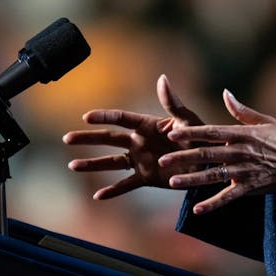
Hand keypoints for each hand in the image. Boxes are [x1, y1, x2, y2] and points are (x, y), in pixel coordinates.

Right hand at [63, 74, 203, 199]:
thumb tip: (162, 78)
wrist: (208, 162)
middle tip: (67, 138)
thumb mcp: (187, 119)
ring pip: (111, 162)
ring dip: (92, 164)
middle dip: (87, 139)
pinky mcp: (146, 177)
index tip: (87, 117)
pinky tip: (98, 196)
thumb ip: (172, 102)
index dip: (104, 117)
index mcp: (146, 125)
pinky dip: (113, 191)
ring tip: (72, 166)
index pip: (121, 119)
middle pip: (108, 139)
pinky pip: (126, 184)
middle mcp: (139, 141)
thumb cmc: (199, 136)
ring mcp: (140, 160)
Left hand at [160, 89, 275, 214]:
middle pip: (207, 155)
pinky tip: (198, 209)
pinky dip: (213, 204)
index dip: (191, 133)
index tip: (172, 134)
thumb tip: (226, 93)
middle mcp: (241, 153)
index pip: (212, 132)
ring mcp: (245, 171)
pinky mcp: (250, 187)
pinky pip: (228, 197)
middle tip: (163, 160)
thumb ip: (241, 110)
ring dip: (192, 180)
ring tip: (172, 182)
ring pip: (213, 176)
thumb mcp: (265, 120)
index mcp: (243, 134)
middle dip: (184, 157)